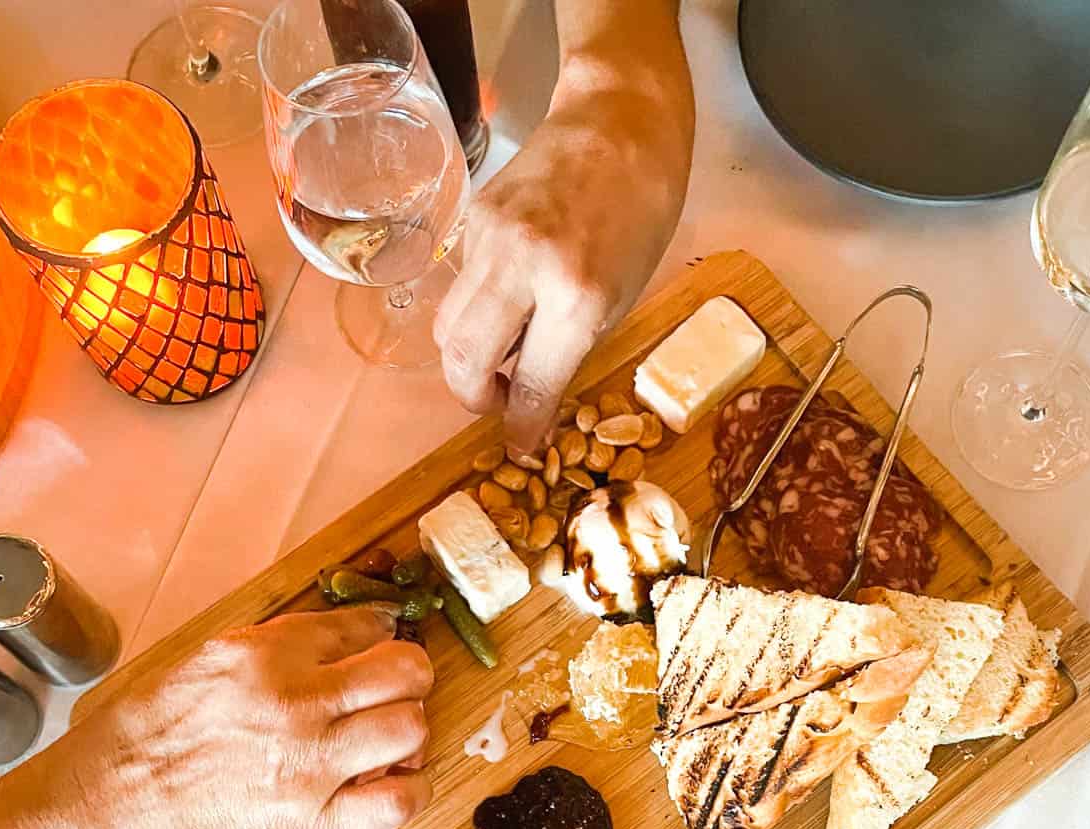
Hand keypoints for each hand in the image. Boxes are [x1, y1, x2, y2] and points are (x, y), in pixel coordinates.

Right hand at [0, 607, 433, 828]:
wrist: (103, 819)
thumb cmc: (139, 744)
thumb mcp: (198, 666)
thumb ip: (267, 651)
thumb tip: (331, 640)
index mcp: (262, 653)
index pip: (359, 625)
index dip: (379, 637)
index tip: (378, 649)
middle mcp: (295, 699)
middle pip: (404, 670)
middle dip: (407, 681)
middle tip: (391, 699)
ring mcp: (312, 764)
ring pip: (412, 729)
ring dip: (408, 737)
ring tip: (386, 750)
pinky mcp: (317, 826)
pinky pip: (401, 800)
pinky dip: (406, 794)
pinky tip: (385, 794)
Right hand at [435, 76, 692, 451]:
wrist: (620, 121)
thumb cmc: (640, 213)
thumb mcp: (622, 296)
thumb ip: (571, 350)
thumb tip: (534, 401)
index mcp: (576, 297)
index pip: (529, 385)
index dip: (521, 426)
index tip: (519, 445)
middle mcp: (524, 268)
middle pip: (463, 360)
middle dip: (474, 398)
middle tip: (499, 402)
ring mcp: (490, 240)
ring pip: (449, 326)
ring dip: (469, 357)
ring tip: (503, 355)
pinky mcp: (473, 218)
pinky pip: (461, 285)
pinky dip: (478, 307)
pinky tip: (510, 297)